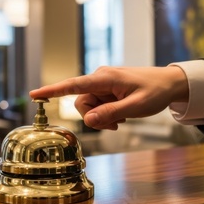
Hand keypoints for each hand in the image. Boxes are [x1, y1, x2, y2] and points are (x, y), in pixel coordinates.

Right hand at [29, 66, 188, 129]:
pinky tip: (121, 115)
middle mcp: (99, 78)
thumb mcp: (136, 107)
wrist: (169, 84)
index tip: (34, 94)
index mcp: (104, 78)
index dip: (52, 91)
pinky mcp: (106, 89)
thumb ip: (111, 114)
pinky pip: (98, 105)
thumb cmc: (155, 92)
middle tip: (116, 125)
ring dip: (103, 117)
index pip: (73, 85)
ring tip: (122, 119)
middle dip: (95, 117)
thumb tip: (89, 120)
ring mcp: (103, 84)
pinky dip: (107, 114)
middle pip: (82, 103)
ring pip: (89, 107)